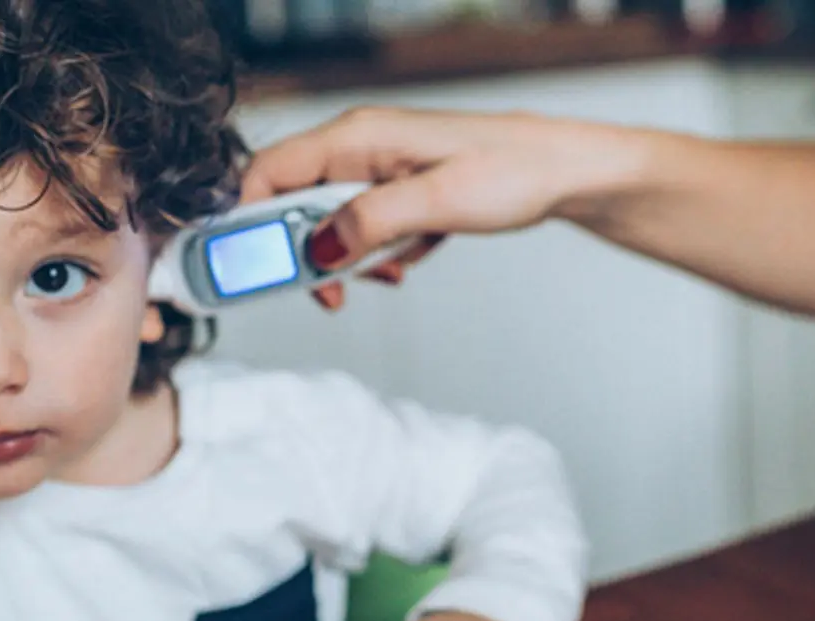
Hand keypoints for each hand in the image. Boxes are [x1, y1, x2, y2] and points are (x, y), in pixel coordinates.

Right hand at [237, 107, 637, 309]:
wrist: (566, 173)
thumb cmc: (514, 170)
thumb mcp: (438, 202)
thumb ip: (371, 223)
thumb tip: (319, 250)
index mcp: (359, 136)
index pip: (270, 171)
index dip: (248, 219)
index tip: (256, 268)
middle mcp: (361, 149)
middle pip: (294, 204)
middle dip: (306, 253)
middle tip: (331, 291)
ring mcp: (380, 171)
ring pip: (330, 223)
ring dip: (349, 259)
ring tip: (386, 275)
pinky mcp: (400, 192)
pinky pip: (365, 229)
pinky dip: (379, 255)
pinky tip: (408, 262)